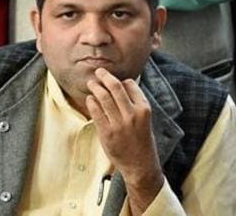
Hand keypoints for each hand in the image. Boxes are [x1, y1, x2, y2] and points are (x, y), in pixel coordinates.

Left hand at [86, 68, 163, 214]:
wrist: (140, 163)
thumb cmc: (142, 140)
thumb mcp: (145, 119)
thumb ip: (134, 104)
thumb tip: (120, 85)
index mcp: (144, 109)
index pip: (130, 85)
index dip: (120, 80)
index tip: (113, 80)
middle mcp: (132, 114)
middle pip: (115, 87)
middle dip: (105, 76)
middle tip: (99, 71)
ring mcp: (119, 124)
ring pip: (103, 97)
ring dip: (95, 87)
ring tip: (91, 83)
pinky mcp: (107, 133)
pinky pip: (96, 112)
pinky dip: (92, 102)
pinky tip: (90, 98)